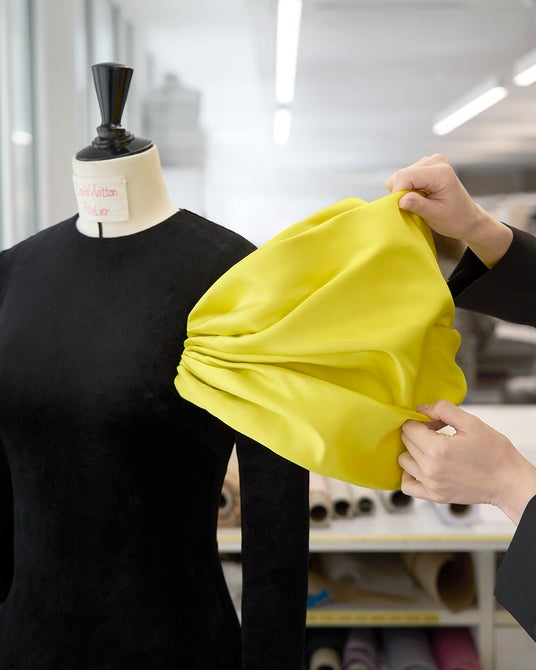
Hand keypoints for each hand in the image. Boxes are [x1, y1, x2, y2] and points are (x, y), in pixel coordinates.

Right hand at [385, 154, 511, 266]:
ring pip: (402, 175)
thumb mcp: (435, 216)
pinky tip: (420, 196)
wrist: (467, 218)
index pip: (405, 176)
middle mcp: (436, 162)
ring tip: (419, 202)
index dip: (398, 192)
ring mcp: (432, 162)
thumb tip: (400, 200)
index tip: (401, 208)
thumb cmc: (455, 219)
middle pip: (402, 174)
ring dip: (405, 191)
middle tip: (412, 207)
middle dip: (401, 192)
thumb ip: (417, 205)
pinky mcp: (428, 166)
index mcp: (440, 173)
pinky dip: (408, 188)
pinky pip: (407, 176)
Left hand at [398, 400, 535, 524]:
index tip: (434, 423)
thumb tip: (421, 409)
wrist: (509, 481)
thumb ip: (443, 410)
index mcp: (437, 448)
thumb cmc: (495, 453)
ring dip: (414, 452)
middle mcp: (430, 468)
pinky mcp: (434, 496)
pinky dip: (410, 474)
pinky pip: (407, 485)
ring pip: (403, 461)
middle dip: (418, 433)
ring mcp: (431, 484)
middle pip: (406, 442)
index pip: (408, 427)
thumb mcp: (472, 422)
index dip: (420, 421)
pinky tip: (423, 467)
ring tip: (433, 450)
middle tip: (438, 434)